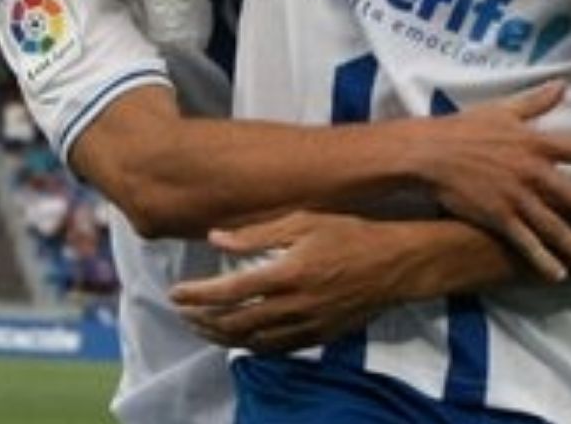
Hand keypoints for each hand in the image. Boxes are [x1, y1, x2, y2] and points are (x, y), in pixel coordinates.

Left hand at [172, 210, 408, 353]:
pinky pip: (276, 349)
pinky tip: (237, 339)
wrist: (395, 265)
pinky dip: (250, 346)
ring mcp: (307, 325)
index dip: (197, 296)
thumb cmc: (349, 234)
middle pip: (234, 322)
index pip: (228, 291)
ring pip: (252, 341)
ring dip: (220, 337)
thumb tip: (216, 238)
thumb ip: (257, 233)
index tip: (175, 293)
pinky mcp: (319, 336)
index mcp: (286, 274)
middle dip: (201, 320)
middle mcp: (294, 305)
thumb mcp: (303, 221)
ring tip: (199, 328)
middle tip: (180, 312)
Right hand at [414, 81, 570, 279]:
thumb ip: (535, 102)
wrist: (427, 153)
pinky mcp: (497, 216)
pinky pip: (525, 241)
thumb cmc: (463, 128)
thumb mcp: (501, 110)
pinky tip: (557, 274)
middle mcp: (532, 171)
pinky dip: (542, 259)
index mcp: (535, 142)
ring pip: (555, 226)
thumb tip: (563, 84)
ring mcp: (516, 196)